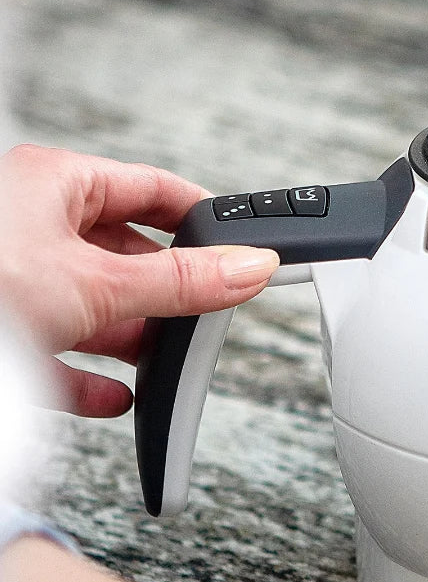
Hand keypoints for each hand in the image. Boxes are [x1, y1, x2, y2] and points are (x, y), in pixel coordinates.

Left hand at [0, 144, 278, 417]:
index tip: (239, 246)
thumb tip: (248, 266)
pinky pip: (53, 352)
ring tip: (160, 362)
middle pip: (121, 253)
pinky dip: (88, 377)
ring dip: (127, 338)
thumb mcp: (99, 284)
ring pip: (87, 305)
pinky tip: (114, 397)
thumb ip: (183, 281)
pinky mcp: (0, 333)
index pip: (151, 189)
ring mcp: (10, 280)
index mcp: (53, 184)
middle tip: (203, 314)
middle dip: (163, 291)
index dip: (200, 217)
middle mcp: (27, 225)